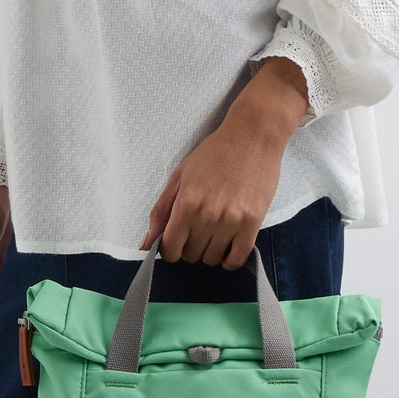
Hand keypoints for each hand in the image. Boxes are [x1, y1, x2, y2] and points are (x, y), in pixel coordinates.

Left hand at [137, 58, 309, 267]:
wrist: (252, 137)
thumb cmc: (214, 153)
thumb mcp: (179, 176)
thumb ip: (161, 212)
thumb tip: (145, 245)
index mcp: (186, 204)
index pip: (170, 249)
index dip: (170, 249)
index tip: (176, 240)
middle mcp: (208, 216)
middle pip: (191, 255)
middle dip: (189, 247)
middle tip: (196, 230)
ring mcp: (232, 221)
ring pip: (213, 259)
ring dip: (210, 252)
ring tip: (213, 233)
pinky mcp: (253, 223)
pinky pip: (237, 258)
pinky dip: (229, 260)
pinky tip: (227, 248)